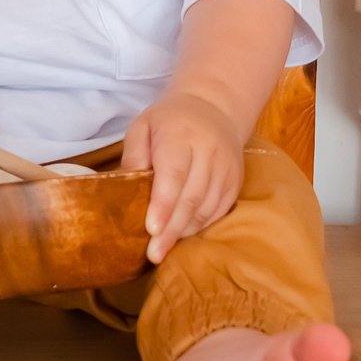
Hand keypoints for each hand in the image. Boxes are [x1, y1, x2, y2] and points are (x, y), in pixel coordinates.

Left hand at [121, 91, 246, 262]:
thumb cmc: (169, 121)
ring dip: (184, 230)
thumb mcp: (142, 127)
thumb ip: (134, 156)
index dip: (163, 204)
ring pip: (206, 208)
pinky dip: (199, 225)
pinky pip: (218, 211)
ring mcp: (226, 168)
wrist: (214, 107)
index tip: (151, 229)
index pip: (174, 174)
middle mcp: (209, 150)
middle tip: (153, 253)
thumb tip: (125, 190)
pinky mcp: (235, 181)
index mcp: (181, 134)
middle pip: (191, 197)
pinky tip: (181, 232)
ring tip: (163, 246)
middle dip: (171, 228)